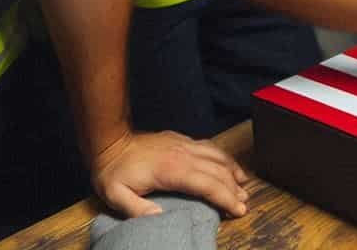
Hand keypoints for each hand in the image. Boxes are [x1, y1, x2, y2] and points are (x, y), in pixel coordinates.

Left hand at [91, 130, 248, 219]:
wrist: (111, 141)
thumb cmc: (113, 171)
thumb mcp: (116, 195)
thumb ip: (137, 209)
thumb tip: (160, 216)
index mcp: (172, 170)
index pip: (207, 184)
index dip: (225, 197)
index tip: (238, 209)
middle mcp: (184, 155)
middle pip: (217, 171)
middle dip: (233, 189)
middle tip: (244, 204)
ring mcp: (185, 145)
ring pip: (218, 156)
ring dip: (232, 171)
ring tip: (243, 186)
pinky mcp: (183, 140)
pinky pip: (210, 147)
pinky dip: (224, 157)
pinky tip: (228, 165)